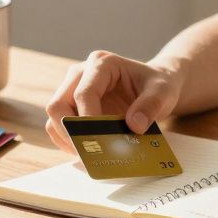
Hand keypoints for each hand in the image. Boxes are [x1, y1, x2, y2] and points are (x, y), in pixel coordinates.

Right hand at [44, 50, 183, 153]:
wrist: (155, 87)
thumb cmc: (157, 85)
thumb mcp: (163, 92)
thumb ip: (151, 106)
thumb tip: (134, 125)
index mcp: (101, 64)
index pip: (83, 93)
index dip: (87, 119)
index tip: (100, 141)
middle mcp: (81, 73)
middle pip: (58, 104)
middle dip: (70, 132)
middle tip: (90, 151)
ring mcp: (73, 89)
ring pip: (55, 117)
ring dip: (67, 138)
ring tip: (89, 154)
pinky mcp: (72, 105)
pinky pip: (58, 125)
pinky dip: (67, 141)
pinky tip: (86, 150)